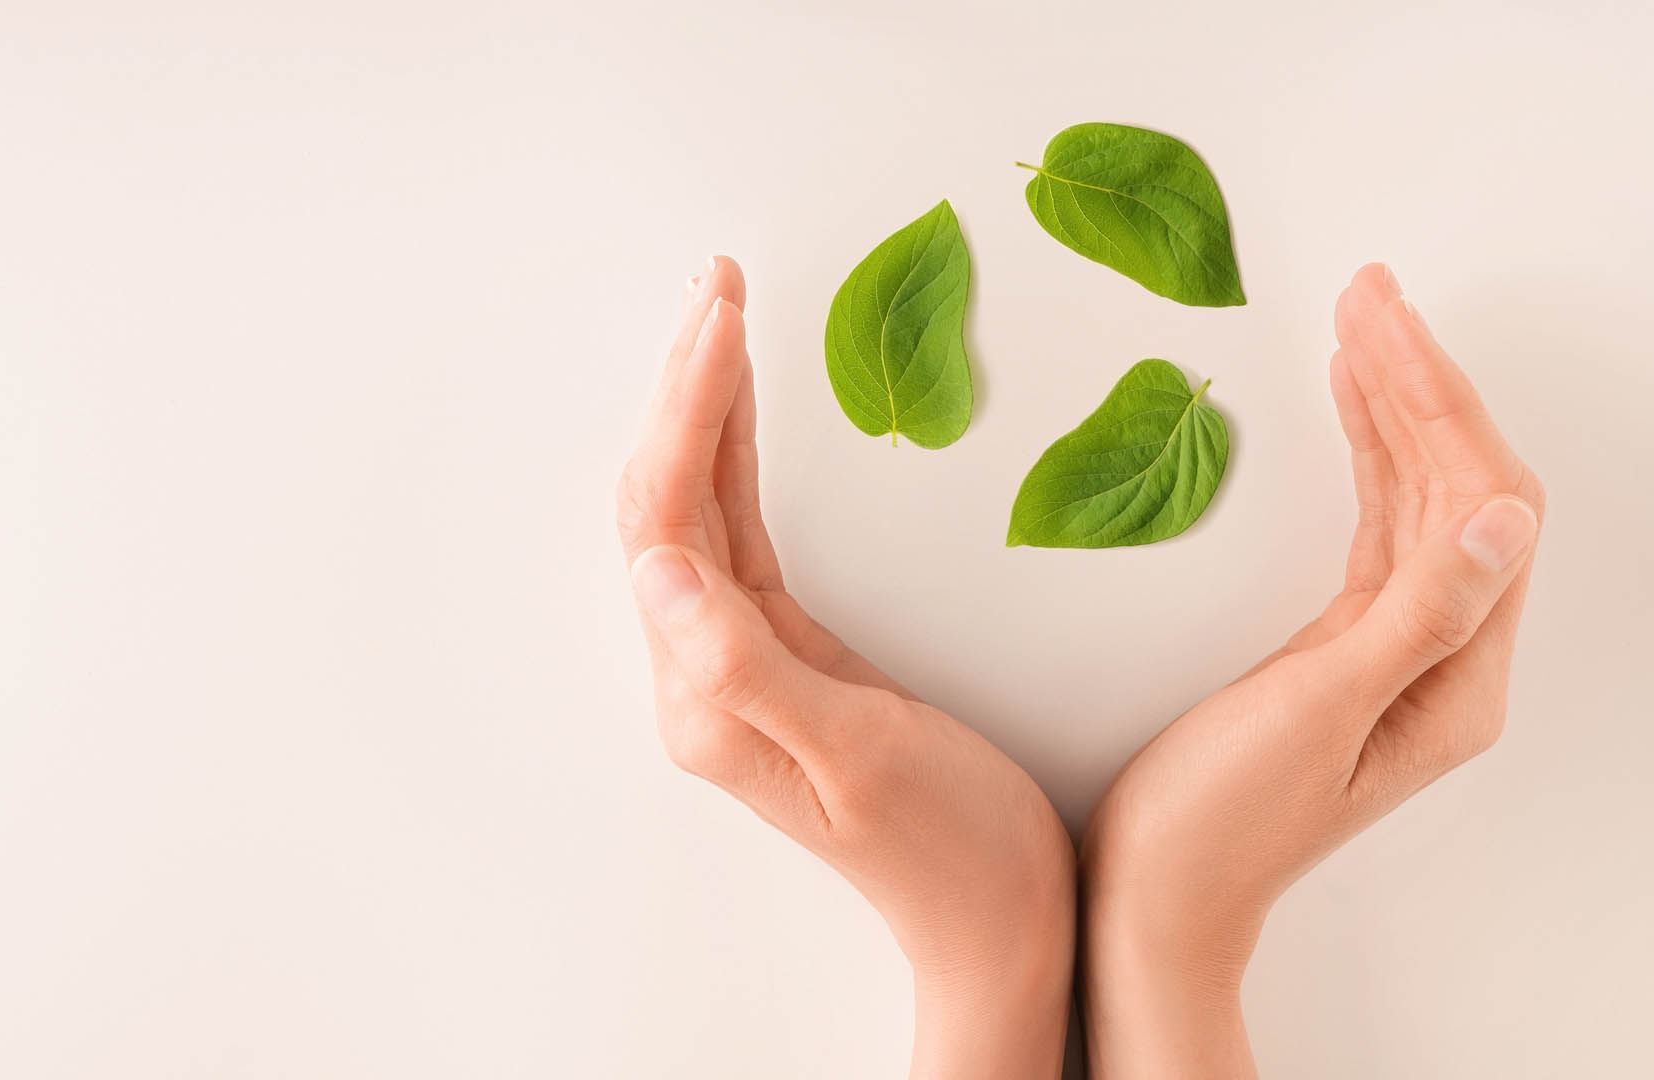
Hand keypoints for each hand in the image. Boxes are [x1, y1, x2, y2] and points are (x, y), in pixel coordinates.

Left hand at [617, 258, 1075, 1078]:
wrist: (998, 921)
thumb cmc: (947, 848)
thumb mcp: (855, 754)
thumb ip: (744, 666)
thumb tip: (656, 564)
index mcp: (706, 695)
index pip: (668, 523)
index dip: (687, 411)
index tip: (721, 318)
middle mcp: (702, 674)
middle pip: (667, 500)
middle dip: (685, 385)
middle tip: (717, 284)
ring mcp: (738, 662)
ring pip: (698, 508)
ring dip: (704, 409)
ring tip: (722, 313)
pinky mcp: (785, 654)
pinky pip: (743, 533)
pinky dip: (739, 458)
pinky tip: (745, 409)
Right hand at [1079, 264, 1545, 1076]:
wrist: (1157, 893)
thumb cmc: (1224, 819)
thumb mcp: (1319, 710)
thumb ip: (1418, 612)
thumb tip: (1507, 514)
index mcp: (1460, 677)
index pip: (1482, 505)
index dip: (1441, 406)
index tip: (1384, 325)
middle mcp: (1446, 657)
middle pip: (1459, 489)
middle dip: (1420, 383)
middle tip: (1370, 291)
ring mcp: (1396, 649)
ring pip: (1419, 499)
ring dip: (1395, 406)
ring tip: (1359, 320)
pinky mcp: (1340, 644)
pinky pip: (1375, 526)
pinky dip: (1364, 457)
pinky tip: (1348, 406)